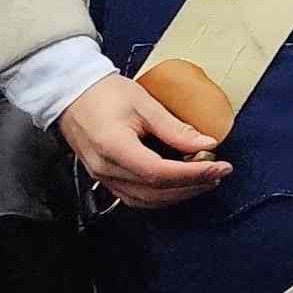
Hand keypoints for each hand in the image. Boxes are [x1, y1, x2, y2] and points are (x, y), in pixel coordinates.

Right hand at [56, 71, 230, 205]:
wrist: (71, 93)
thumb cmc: (104, 93)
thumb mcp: (144, 104)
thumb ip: (175, 128)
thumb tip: (206, 144)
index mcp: (115, 147)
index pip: (160, 173)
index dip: (193, 174)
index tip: (220, 167)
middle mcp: (106, 169)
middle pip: (155, 191)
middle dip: (192, 186)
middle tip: (219, 174)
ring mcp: (102, 177)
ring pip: (145, 200)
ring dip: (178, 194)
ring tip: (204, 180)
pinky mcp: (103, 178)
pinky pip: (134, 196)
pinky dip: (160, 196)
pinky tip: (178, 185)